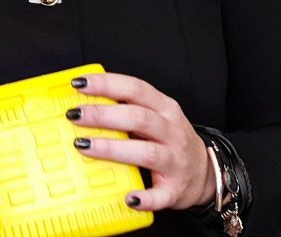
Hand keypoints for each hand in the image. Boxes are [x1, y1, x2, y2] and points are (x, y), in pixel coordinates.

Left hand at [67, 72, 214, 211]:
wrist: (206, 173)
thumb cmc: (168, 140)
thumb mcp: (154, 116)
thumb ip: (125, 108)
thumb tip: (80, 103)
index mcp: (165, 108)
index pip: (135, 89)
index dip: (107, 84)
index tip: (78, 84)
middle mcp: (172, 131)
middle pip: (138, 118)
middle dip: (103, 115)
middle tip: (74, 115)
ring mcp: (175, 160)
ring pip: (145, 152)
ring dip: (112, 149)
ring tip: (83, 146)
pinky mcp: (176, 189)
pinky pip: (161, 195)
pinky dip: (145, 198)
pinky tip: (128, 198)